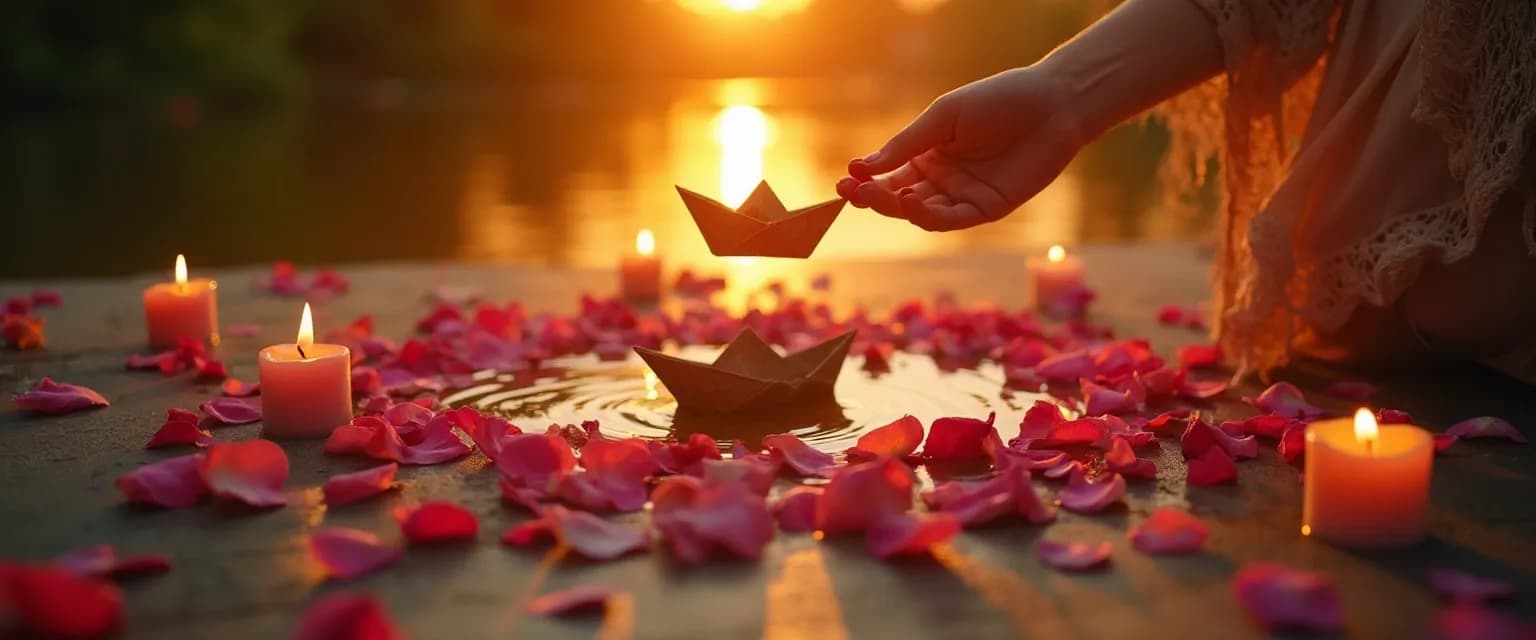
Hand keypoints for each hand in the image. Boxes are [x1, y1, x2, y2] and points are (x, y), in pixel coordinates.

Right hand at [838, 66, 1089, 230]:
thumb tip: (864, 166)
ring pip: (921, 213)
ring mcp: (963, 196)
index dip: (867, 179)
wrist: (1052, 105)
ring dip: (897, 207)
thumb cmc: (998, 101)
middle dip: (874, 197)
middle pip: (899, 197)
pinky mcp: (987, 209)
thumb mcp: (944, 117)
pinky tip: (911, 202)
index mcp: (929, 154)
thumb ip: (907, 143)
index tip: (846, 179)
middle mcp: (943, 179)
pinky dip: (927, 215)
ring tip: (881, 195)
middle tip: (853, 192)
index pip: (890, 174)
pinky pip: (951, 220)